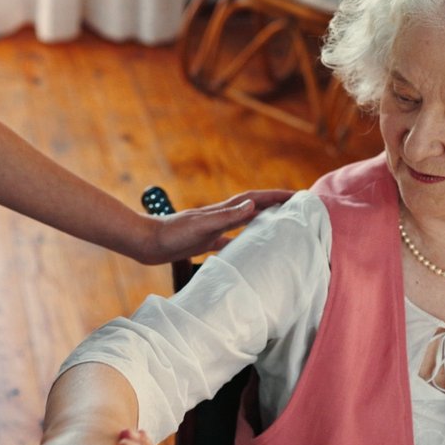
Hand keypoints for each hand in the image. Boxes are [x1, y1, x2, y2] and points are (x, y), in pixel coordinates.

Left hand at [129, 189, 291, 263]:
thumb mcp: (201, 225)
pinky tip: (248, 249)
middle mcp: (220, 216)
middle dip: (275, 205)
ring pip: (244, 222)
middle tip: (296, 207)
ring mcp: (213, 227)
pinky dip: (242, 241)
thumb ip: (226, 217)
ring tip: (280, 224)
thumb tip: (251, 204)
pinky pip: (230, 240)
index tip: (297, 196)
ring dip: (262, 220)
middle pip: (253, 207)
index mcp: (222, 211)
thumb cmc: (172, 234)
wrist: (146, 242)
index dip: (276, 196)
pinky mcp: (204, 240)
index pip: (255, 199)